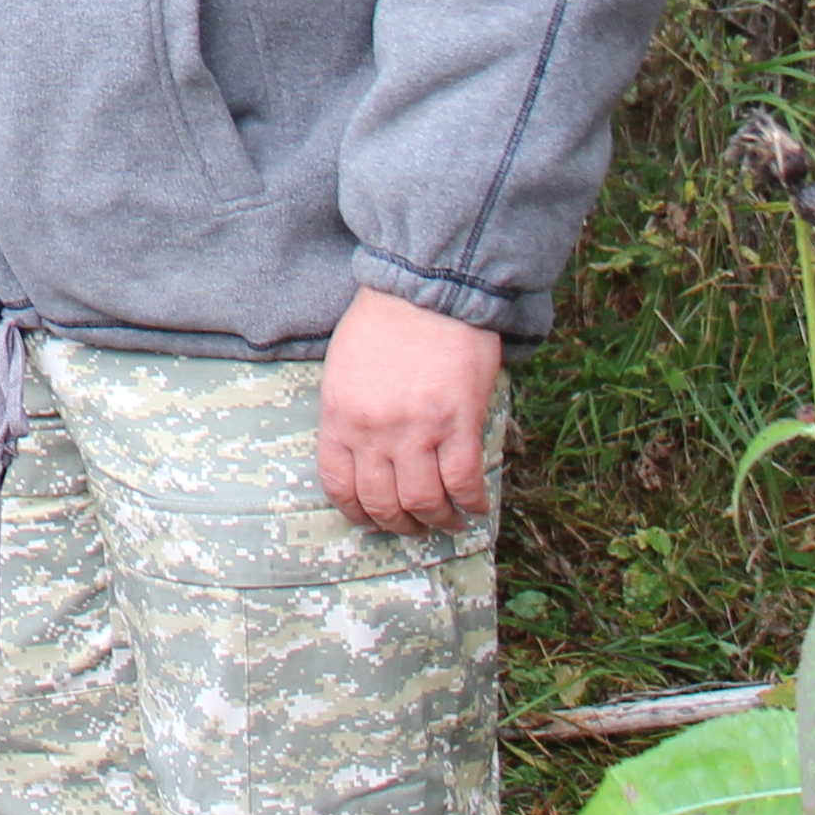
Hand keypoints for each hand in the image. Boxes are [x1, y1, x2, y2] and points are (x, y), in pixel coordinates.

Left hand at [315, 286, 504, 537]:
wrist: (424, 288)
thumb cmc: (382, 321)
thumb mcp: (343, 369)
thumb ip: (348, 414)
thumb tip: (364, 454)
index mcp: (339, 416)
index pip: (338, 484)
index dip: (356, 512)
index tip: (370, 518)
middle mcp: (373, 431)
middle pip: (381, 502)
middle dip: (398, 524)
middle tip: (413, 526)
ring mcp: (416, 430)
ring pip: (423, 501)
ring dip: (436, 520)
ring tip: (447, 521)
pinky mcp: (458, 422)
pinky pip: (463, 481)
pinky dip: (470, 503)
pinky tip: (475, 506)